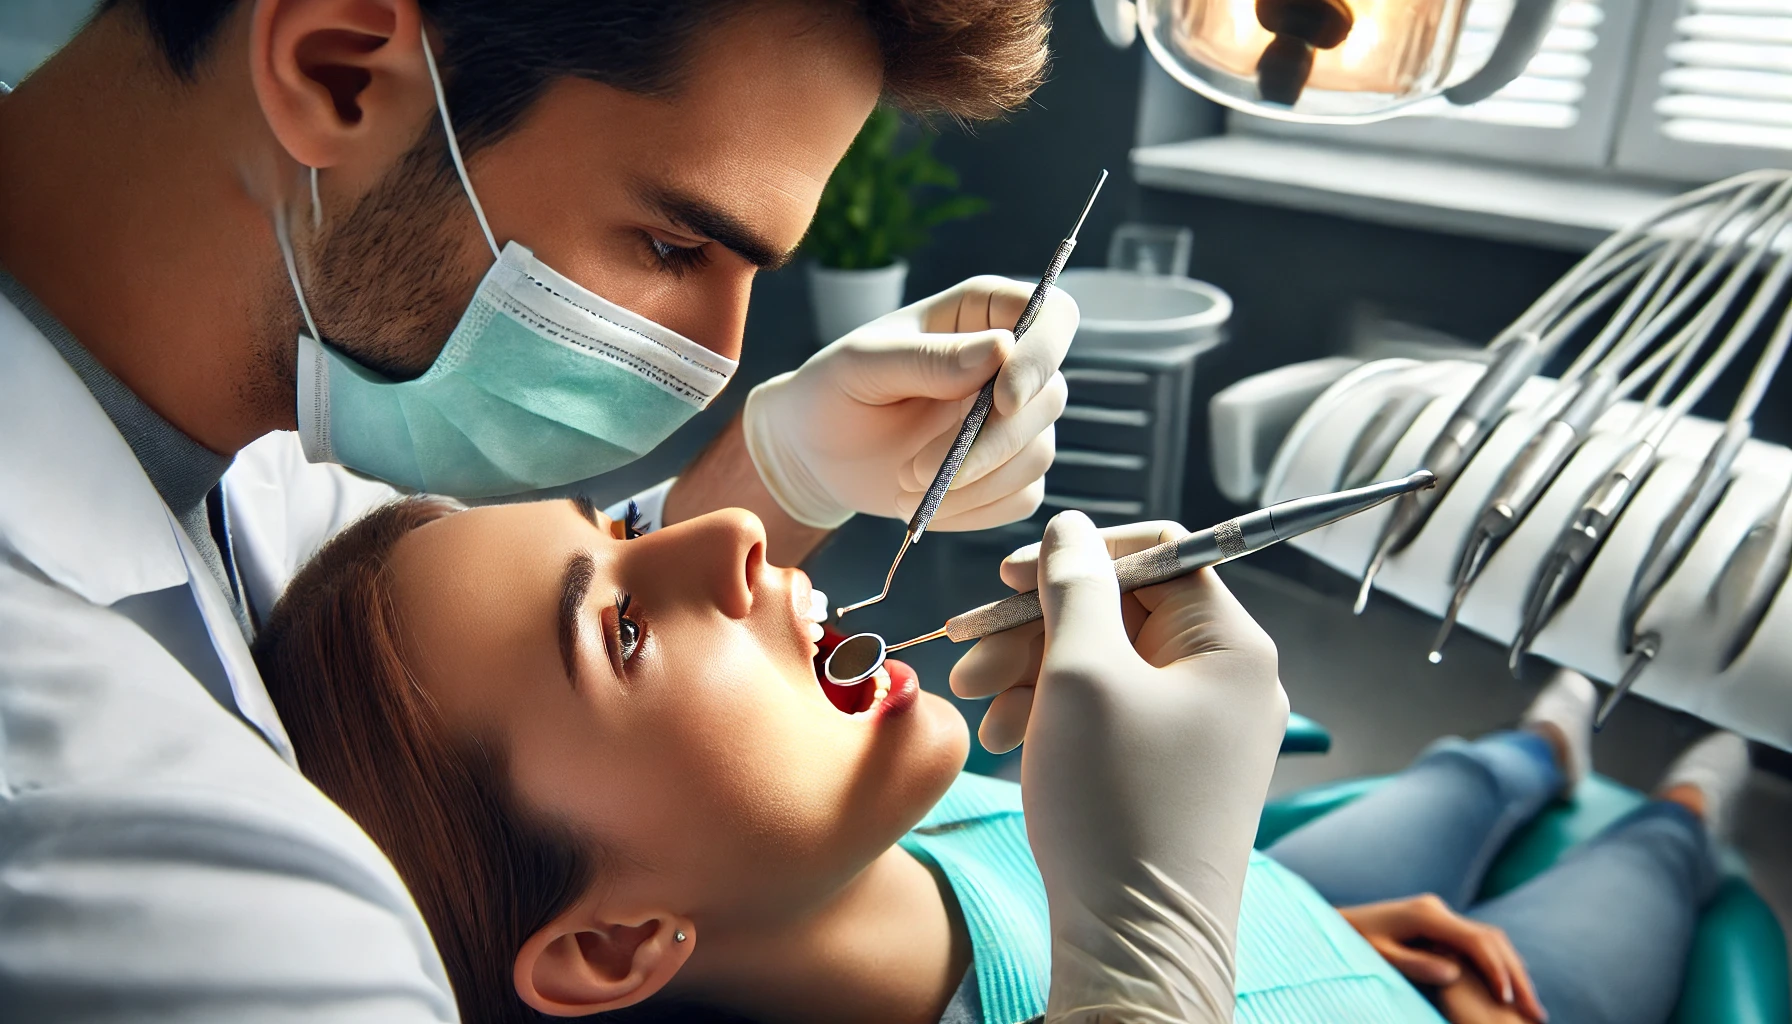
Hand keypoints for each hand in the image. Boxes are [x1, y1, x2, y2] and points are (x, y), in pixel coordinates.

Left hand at [741, 275, 1073, 528]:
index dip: (1041, 357)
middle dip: (990, 444)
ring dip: (974, 484)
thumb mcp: (864, 365)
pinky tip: (927, 507)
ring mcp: (1014, 421)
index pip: (1053, 317)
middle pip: (1049, 397)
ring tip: (907, 489)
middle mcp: (1011, 364)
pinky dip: (975, 510)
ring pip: (1038, 454)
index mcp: (983, 314)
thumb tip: (1001, 350)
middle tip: (916, 470)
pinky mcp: (1008, 472)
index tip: (1001, 401)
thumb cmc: (834, 391)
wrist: (817, 453)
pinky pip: (1022, 497)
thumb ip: (928, 358)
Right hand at [995, 513, 1288, 1021]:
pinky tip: (1008, 738)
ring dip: (1033, 673)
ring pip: (1106, 664)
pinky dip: (1055, 714)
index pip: (1157, 553)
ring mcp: (1202, 728)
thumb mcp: (1083, 676)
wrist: (1136, 943)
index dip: (1077, 554)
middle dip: (1036, 629)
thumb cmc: (1117, 809)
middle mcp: (1228, 680)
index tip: (1006, 578)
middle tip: (970, 658)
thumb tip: (1070, 529)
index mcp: (1231, 645)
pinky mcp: (1172, 767)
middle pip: (1122, 612)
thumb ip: (1074, 586)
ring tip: (980, 707)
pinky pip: (1110, 712)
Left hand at [1338, 896, 1545, 1021]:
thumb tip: (1453, 974)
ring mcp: (1440, 913)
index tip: (1509, 1001)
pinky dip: (1498, 965)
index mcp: (1426, 915)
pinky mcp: (1439, 923)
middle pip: (1491, 939)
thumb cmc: (1353, 942)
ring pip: (1490, 939)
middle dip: (1516, 975)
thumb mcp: (1380, 957)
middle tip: (1536, 1013)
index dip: (1496, 971)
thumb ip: (1415, 964)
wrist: (1338, 922)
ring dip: (1512, 970)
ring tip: (1529, 1006)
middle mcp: (1437, 909)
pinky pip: (1479, 942)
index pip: (1475, 941)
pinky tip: (1508, 992)